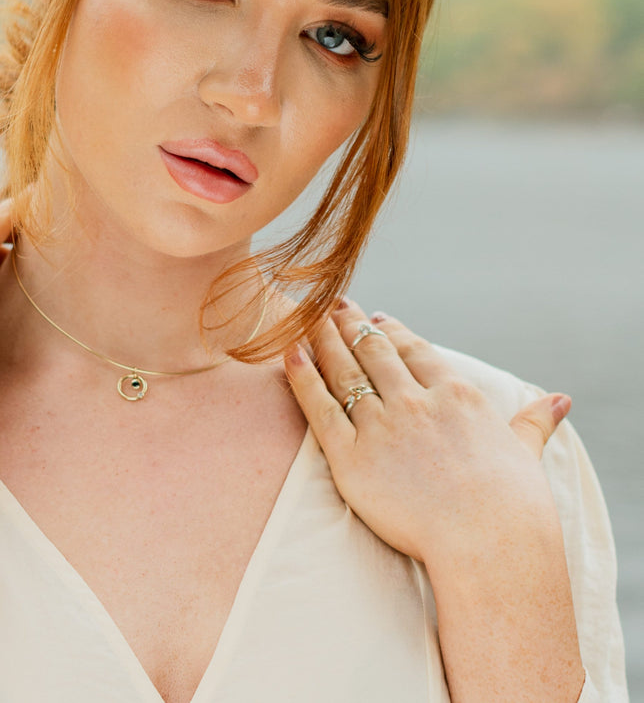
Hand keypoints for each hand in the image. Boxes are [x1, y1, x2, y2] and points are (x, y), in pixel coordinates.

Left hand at [283, 300, 570, 565]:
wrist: (489, 544)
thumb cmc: (514, 505)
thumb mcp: (525, 453)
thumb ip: (533, 421)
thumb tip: (560, 400)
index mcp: (455, 394)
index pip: (416, 350)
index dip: (393, 332)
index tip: (377, 319)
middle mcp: (415, 401)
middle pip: (374, 351)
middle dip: (351, 324)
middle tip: (334, 305)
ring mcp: (381, 426)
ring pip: (345, 371)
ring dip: (324, 340)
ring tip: (308, 318)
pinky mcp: (351, 456)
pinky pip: (320, 407)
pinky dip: (303, 377)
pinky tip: (289, 353)